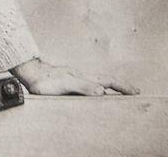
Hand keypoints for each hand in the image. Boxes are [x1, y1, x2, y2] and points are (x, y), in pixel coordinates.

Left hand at [11, 58, 139, 95]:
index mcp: (84, 77)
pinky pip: (88, 86)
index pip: (108, 81)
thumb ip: (82, 87)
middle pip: (106, 80)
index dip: (123, 86)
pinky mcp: (69, 82)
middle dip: (121, 85)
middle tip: (135, 92)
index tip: (136, 92)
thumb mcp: (65, 84)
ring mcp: (76, 78)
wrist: (31, 74)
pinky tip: (96, 93)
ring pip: (98, 82)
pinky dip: (98, 88)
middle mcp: (82, 77)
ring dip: (111, 87)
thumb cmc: (46, 80)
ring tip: (121, 93)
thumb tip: (102, 91)